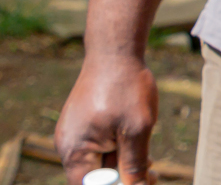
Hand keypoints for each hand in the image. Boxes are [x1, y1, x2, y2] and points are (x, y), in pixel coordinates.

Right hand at [55, 52, 158, 183]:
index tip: (143, 180)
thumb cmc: (126, 86)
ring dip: (122, 163)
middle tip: (153, 172)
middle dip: (123, 177)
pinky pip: (96, 147)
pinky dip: (116, 148)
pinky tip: (134, 138)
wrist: (115, 49)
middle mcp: (67, 145)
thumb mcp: (137, 129)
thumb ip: (134, 165)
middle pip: (95, 179)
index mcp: (74, 152)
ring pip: (98, 163)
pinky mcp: (81, 124)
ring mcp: (72, 133)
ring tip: (147, 153)